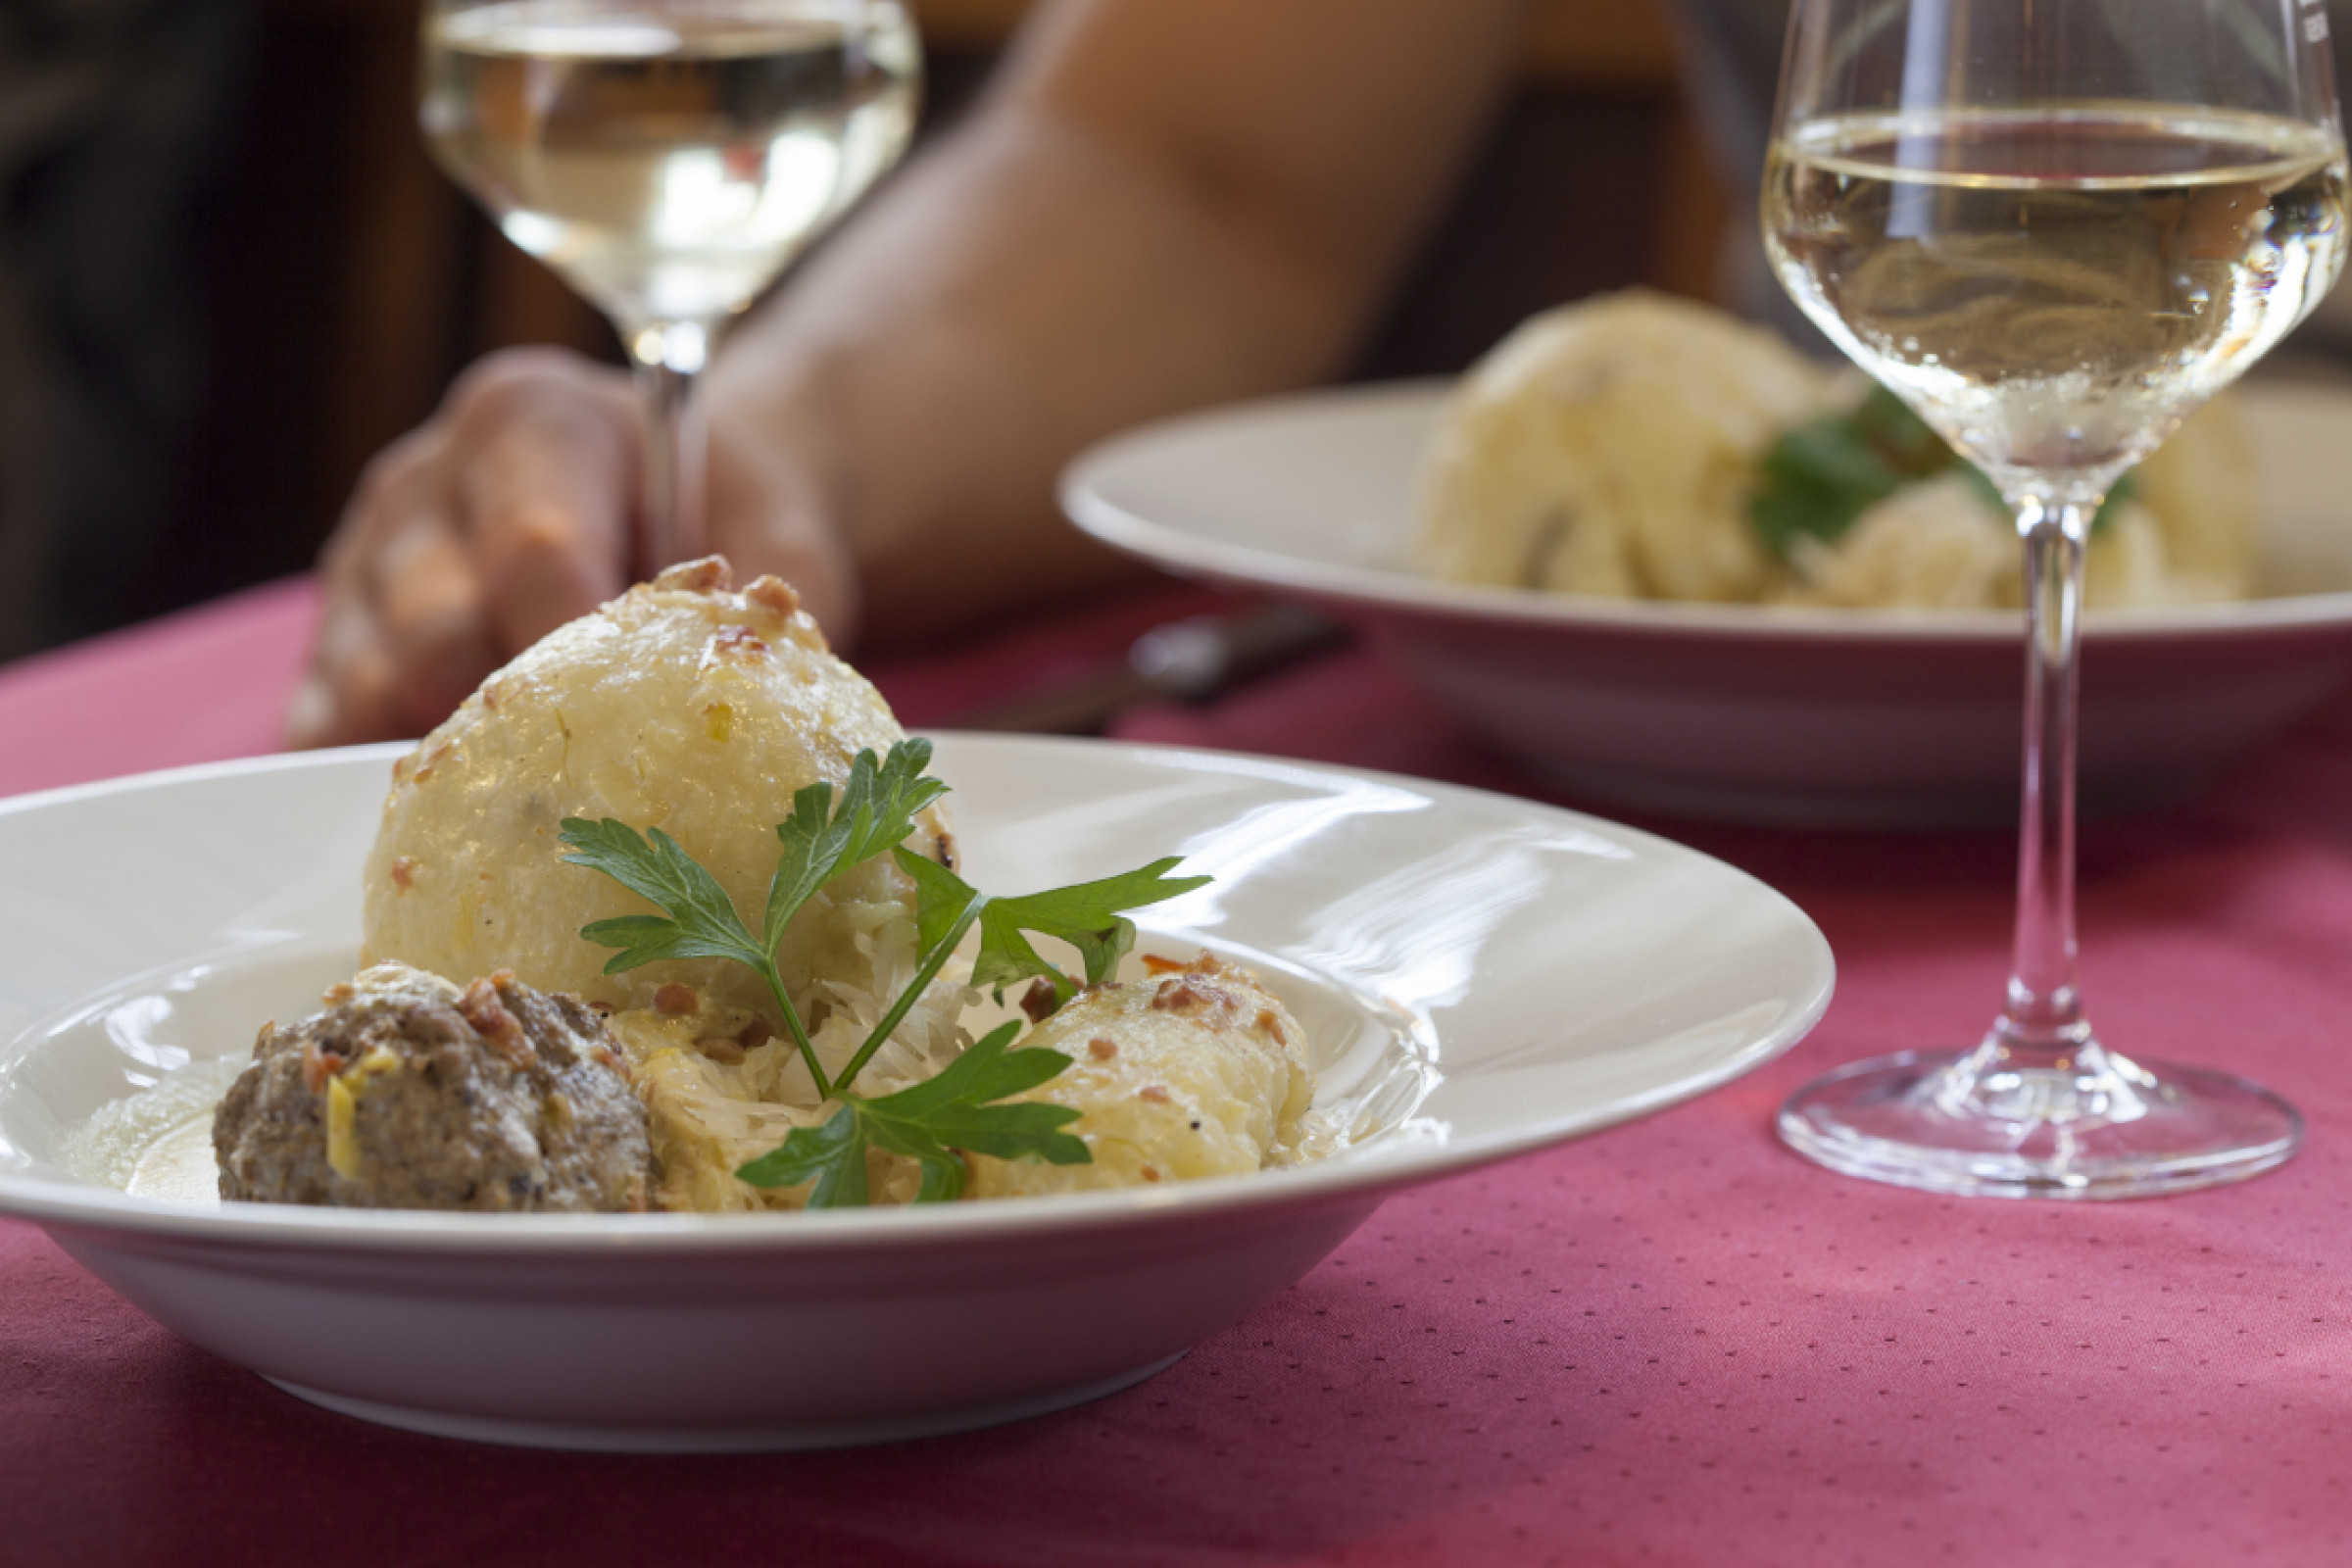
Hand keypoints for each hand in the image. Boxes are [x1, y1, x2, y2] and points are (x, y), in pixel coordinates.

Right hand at [286, 347, 857, 747]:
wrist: (679, 494)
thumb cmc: (725, 514)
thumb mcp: (780, 530)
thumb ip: (780, 602)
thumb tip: (777, 709)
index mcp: (533, 422)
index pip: (536, 558)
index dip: (582, 662)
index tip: (634, 738)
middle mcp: (426, 479)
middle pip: (435, 636)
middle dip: (515, 724)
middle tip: (597, 785)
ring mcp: (364, 556)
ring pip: (368, 686)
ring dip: (451, 757)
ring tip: (539, 794)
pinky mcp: (332, 632)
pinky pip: (320, 722)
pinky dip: (380, 771)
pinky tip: (459, 804)